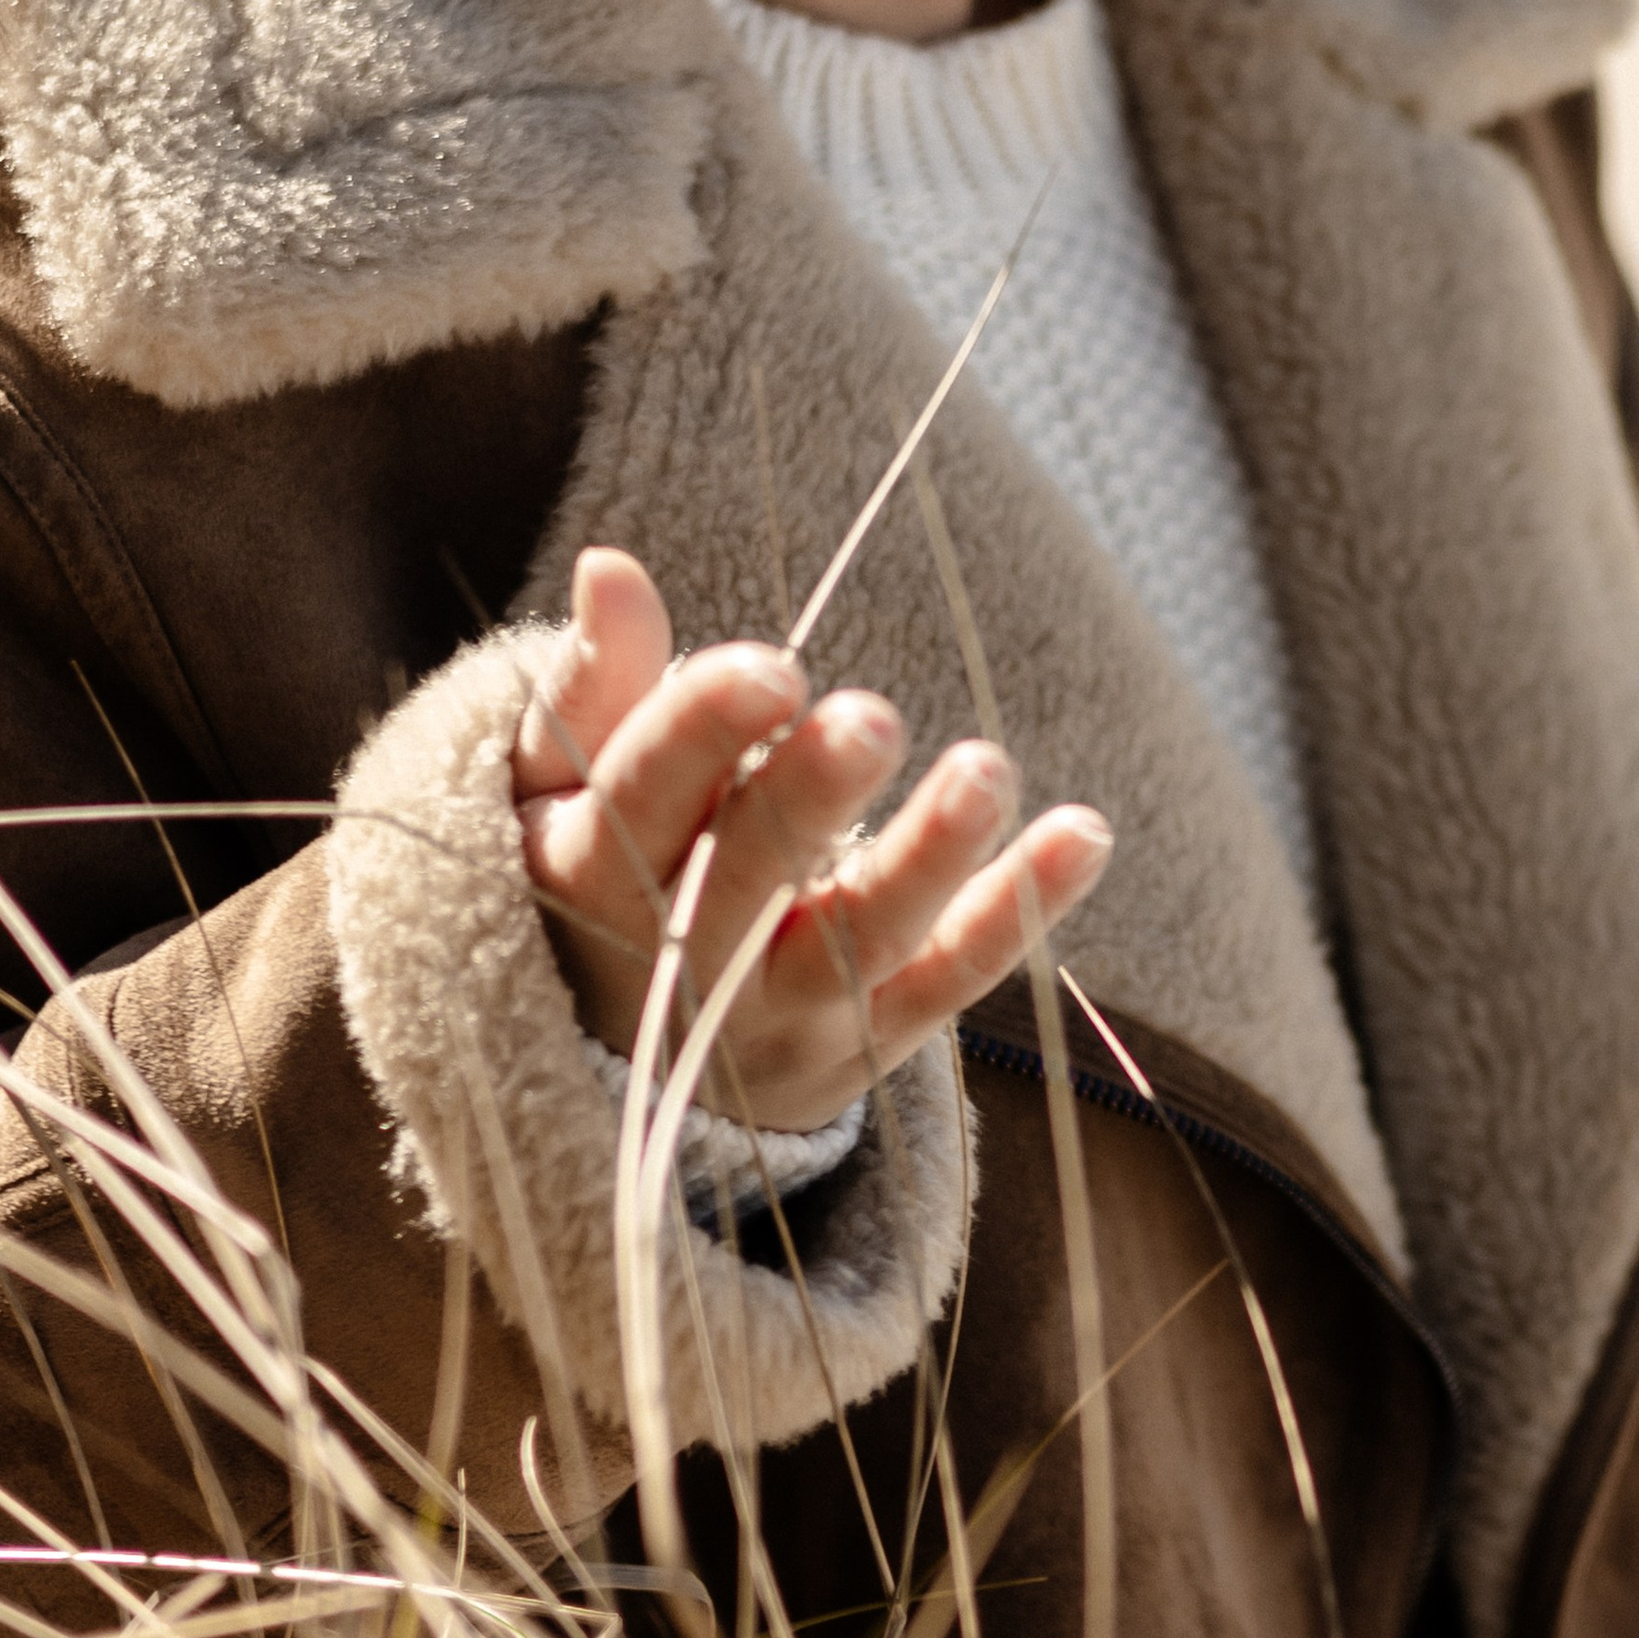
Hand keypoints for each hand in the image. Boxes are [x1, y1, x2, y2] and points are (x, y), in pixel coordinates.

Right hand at [513, 547, 1111, 1134]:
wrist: (622, 1072)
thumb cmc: (599, 870)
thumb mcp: (556, 787)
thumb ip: (596, 681)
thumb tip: (608, 565)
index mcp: (595, 872)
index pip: (646, 798)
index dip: (700, 735)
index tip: (771, 669)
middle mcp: (687, 957)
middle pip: (750, 877)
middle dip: (810, 800)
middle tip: (872, 719)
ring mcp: (786, 1010)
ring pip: (863, 939)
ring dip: (929, 858)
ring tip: (985, 770)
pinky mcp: (870, 1040)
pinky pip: (952, 979)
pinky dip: (1019, 910)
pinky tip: (1082, 834)